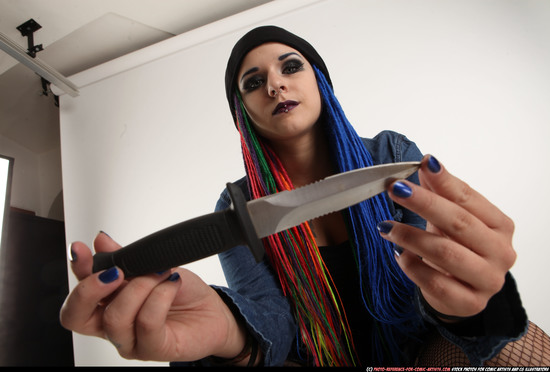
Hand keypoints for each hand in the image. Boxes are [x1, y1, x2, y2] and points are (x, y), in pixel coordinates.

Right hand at [59, 232, 246, 361]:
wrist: (214, 311)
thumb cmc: (182, 292)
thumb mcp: (153, 265)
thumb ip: (126, 257)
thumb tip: (101, 241)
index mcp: (106, 304)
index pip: (77, 294)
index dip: (75, 270)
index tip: (81, 249)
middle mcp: (113, 325)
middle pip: (76, 317)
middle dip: (90, 288)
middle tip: (116, 271)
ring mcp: (131, 341)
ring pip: (115, 317)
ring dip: (140, 286)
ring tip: (161, 273)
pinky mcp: (154, 349)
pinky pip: (147, 323)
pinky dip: (160, 296)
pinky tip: (172, 284)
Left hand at [378, 155, 515, 318]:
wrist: (461, 291)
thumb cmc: (457, 248)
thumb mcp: (450, 218)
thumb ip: (441, 192)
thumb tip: (426, 163)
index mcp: (500, 225)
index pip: (469, 198)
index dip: (444, 181)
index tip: (422, 163)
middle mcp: (500, 252)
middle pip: (459, 223)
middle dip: (424, 203)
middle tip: (396, 189)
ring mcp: (488, 280)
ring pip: (446, 253)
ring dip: (411, 236)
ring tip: (385, 226)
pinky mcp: (469, 303)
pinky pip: (435, 283)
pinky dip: (412, 266)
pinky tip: (397, 254)